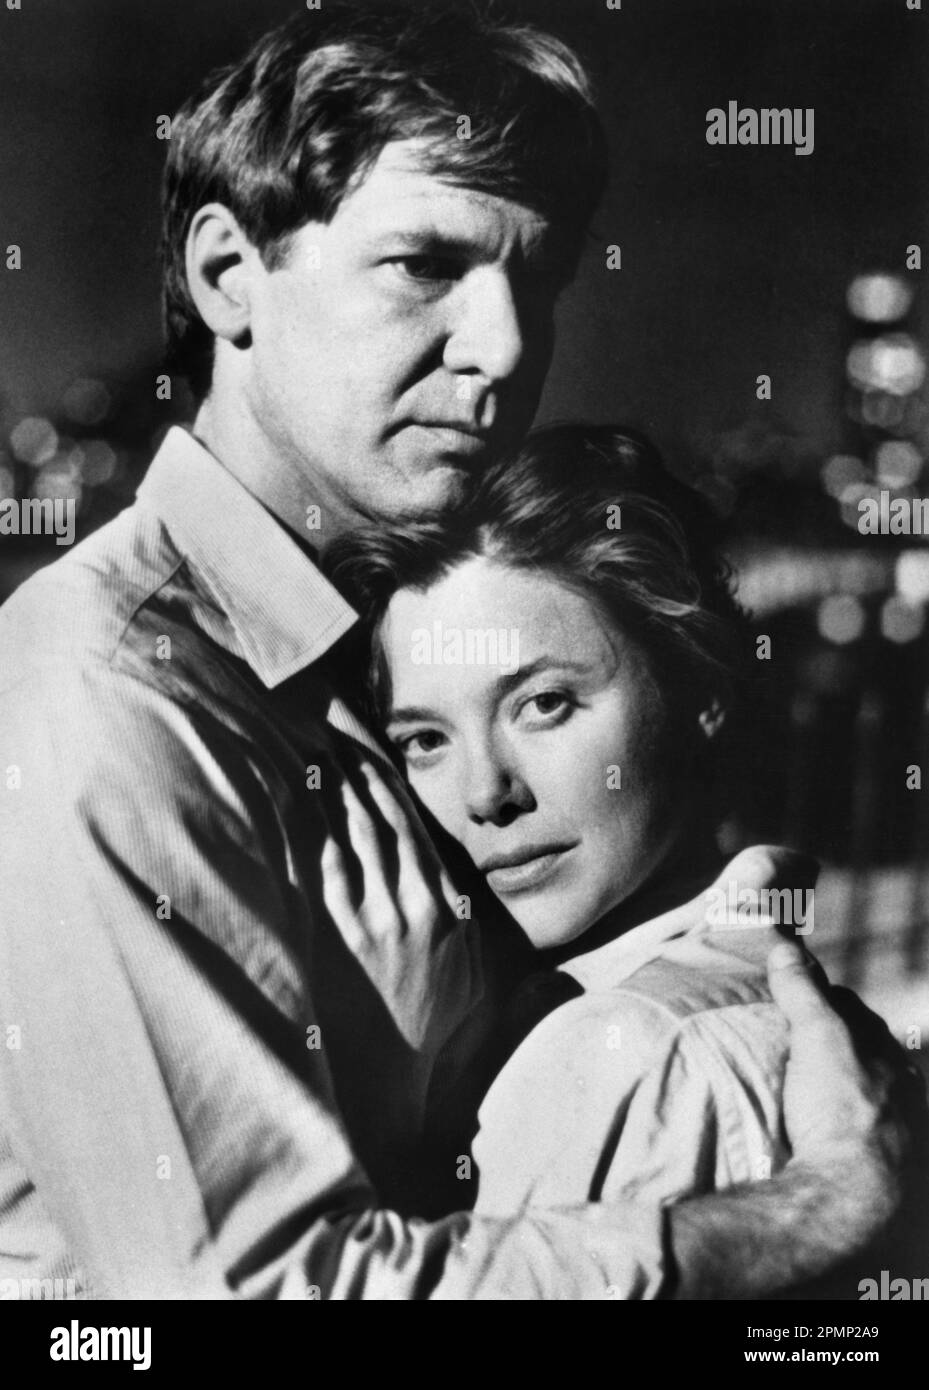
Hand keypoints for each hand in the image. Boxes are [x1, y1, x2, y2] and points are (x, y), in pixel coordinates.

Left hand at [320, 757, 478, 1052]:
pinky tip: (310, 813)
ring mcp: (382, 921)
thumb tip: (459, 890)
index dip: (394, 792)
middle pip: (388, 825)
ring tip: (323, 761)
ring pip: (362, 841)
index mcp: (446, 911)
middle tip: (341, 741)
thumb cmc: (431, 1026)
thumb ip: (467, 930)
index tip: (375, 760)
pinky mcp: (350, 939)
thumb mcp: (470, 978)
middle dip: (364, 778)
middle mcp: (417, 907)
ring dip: (342, 796)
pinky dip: (323, 839)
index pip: (418, 834)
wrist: (396, 1072)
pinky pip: (335, 877)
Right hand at [767, 941, 910, 1236]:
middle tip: (789, 1038)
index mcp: (888, 1053)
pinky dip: (834, 1118)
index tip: (788, 994)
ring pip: (859, 1089)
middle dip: (830, 1040)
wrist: (856, 1196)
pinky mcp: (880, 1162)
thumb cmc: (841, 1109)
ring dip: (834, 1082)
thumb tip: (785, 945)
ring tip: (801, 1084)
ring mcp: (893, 1126)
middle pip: (857, 1048)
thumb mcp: (817, 1037)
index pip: (849, 1007)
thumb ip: (802, 991)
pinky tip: (816, 1126)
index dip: (818, 996)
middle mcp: (899, 1086)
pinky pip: (854, 1126)